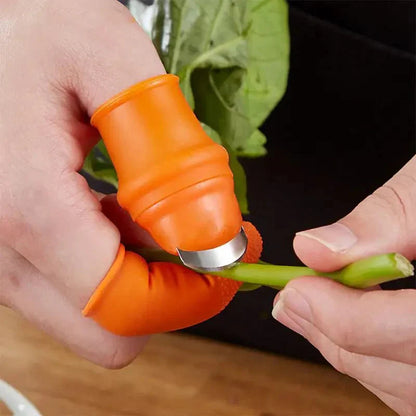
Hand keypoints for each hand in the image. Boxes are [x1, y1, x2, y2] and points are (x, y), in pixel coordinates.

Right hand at [0, 0, 240, 367]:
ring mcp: (0, 257)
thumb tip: (211, 234)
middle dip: (172, 294)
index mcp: (28, 207)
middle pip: (109, 332)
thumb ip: (166, 154)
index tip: (231, 254)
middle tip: (204, 239)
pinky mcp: (9, 250)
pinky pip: (75, 288)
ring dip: (144, 273)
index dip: (195, 294)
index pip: (128, 306)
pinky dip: (113, 260)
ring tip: (158, 212)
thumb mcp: (109, 62)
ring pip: (94, 315)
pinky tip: (117, 210)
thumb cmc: (34, 30)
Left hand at [272, 156, 415, 414]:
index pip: (414, 332)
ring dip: (344, 348)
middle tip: (287, 301)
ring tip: (303, 310)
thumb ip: (381, 221)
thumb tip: (312, 248)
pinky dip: (370, 358)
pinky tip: (343, 325)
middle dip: (334, 334)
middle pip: (404, 371)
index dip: (344, 317)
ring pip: (402, 386)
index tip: (294, 290)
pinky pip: (409, 384)